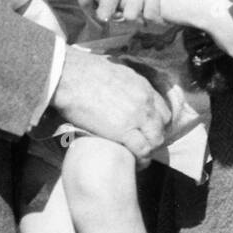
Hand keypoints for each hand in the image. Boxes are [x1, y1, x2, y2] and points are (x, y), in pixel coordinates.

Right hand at [51, 47, 171, 164]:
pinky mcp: (124, 131)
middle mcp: (145, 101)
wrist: (70, 77)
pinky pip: (142, 150)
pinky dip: (141, 159)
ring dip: (149, 150)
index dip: (156, 122)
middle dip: (154, 137)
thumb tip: (119, 85)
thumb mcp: (114, 69)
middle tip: (143, 145)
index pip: (162, 109)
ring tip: (139, 157)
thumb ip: (125, 81)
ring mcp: (137, 116)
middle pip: (162, 126)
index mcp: (143, 86)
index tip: (147, 130)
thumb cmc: (83, 71)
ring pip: (156, 140)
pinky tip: (135, 163)